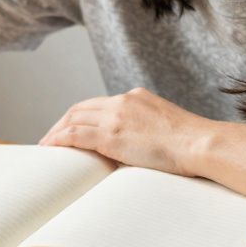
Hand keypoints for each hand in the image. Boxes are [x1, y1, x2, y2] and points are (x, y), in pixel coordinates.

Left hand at [38, 88, 210, 176]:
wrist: (199, 144)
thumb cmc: (191, 145)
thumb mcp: (165, 128)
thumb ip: (146, 130)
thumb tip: (133, 149)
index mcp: (136, 97)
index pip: (99, 103)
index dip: (81, 115)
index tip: (72, 126)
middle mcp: (123, 101)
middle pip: (81, 108)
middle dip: (63, 122)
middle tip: (51, 137)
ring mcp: (116, 116)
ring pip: (74, 119)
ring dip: (56, 132)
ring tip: (46, 146)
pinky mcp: (111, 134)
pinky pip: (75, 134)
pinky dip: (60, 139)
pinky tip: (51, 148)